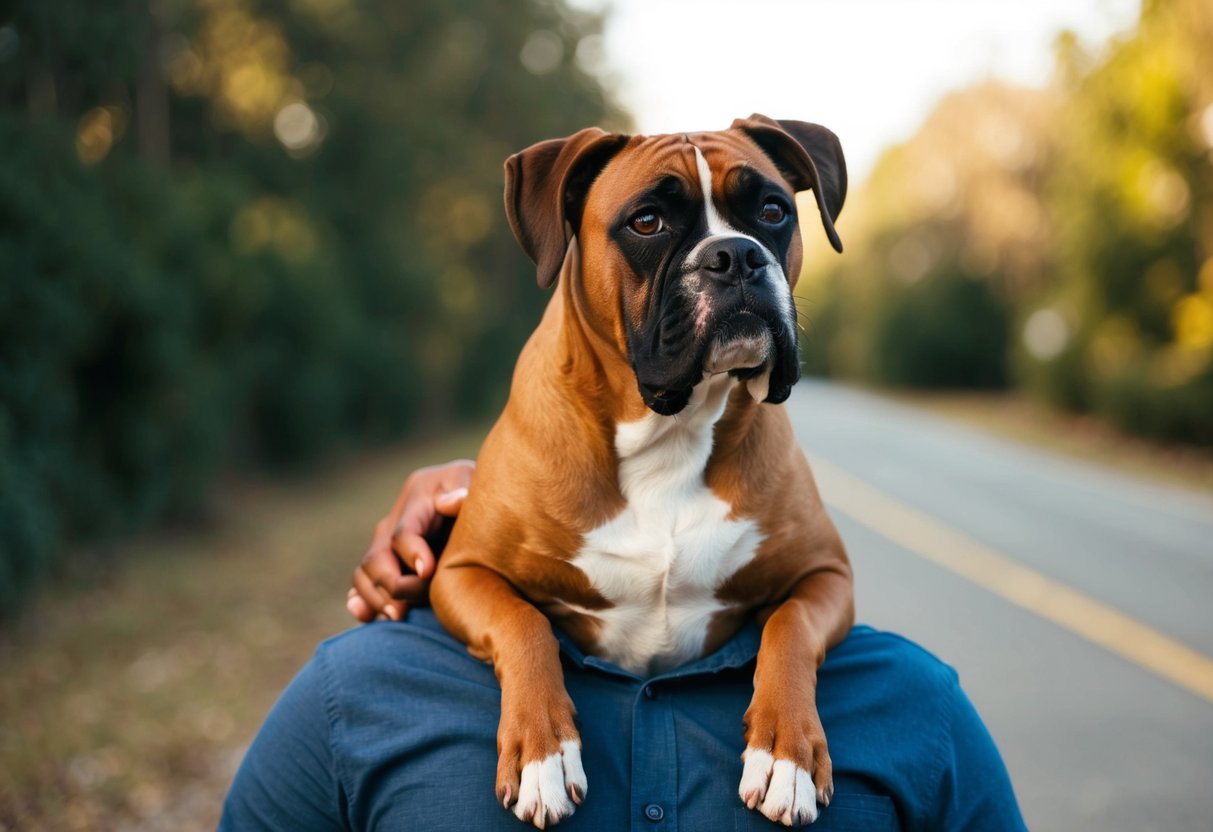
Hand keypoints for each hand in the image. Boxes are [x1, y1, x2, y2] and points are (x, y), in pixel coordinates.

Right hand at [346, 459, 473, 621]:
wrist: (471, 495)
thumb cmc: (480, 491)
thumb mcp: (476, 482)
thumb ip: (464, 492)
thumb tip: (449, 502)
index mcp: (418, 499)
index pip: (404, 533)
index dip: (412, 553)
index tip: (428, 571)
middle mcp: (395, 521)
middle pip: (377, 558)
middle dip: (390, 585)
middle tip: (407, 608)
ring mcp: (386, 543)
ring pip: (364, 574)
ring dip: (376, 598)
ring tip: (398, 616)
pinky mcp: (386, 562)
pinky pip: (363, 584)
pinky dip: (363, 602)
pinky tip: (370, 617)